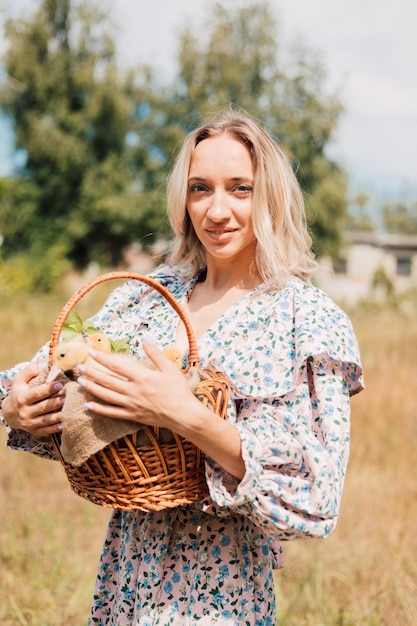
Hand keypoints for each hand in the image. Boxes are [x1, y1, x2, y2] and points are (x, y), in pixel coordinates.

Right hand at [2, 362, 63, 436]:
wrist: (9, 413)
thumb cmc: (18, 392)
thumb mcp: (19, 380)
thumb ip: (29, 371)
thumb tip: (41, 365)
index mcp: (21, 398)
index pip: (36, 394)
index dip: (48, 389)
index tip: (60, 384)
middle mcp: (24, 412)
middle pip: (43, 407)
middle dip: (55, 403)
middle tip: (67, 398)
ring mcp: (29, 423)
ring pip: (46, 420)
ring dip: (58, 416)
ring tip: (69, 410)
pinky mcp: (34, 431)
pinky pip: (46, 431)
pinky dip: (56, 428)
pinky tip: (65, 424)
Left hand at [77, 343, 245, 479]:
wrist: (184, 415)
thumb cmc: (179, 391)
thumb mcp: (170, 368)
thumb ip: (155, 353)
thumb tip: (145, 338)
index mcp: (142, 377)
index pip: (117, 366)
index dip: (103, 358)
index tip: (92, 352)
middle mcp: (133, 391)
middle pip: (107, 380)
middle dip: (92, 373)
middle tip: (79, 366)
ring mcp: (131, 405)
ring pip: (106, 396)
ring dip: (92, 388)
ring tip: (81, 382)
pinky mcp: (132, 416)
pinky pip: (112, 413)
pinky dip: (99, 410)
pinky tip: (88, 406)